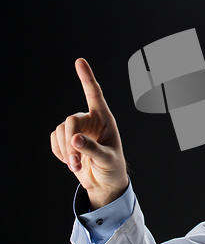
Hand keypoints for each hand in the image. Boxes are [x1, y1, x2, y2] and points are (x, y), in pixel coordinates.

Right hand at [51, 58, 128, 209]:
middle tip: (75, 161)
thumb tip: (75, 140)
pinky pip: (54, 140)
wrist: (104, 182)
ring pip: (60, 131)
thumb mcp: (107, 159)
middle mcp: (90, 120)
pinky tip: (71, 162)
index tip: (79, 61)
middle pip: (71, 120)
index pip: (94, 94)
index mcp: (105, 119)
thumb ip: (93, 149)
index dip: (86, 78)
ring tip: (76, 166)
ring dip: (65, 151)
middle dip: (70, 141)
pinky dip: (59, 153)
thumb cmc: (112, 167)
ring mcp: (77, 129)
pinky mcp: (66, 139)